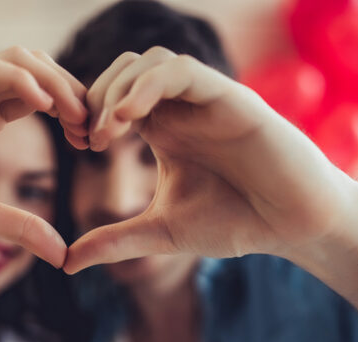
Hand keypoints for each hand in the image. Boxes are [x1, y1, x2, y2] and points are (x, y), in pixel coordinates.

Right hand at [0, 47, 87, 267]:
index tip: (90, 140)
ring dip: (54, 80)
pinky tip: (46, 106)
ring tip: (75, 115)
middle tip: (91, 126)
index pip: (39, 95)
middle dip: (71, 91)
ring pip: (18, 59)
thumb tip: (62, 255)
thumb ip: (22, 228)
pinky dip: (23, 80)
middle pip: (36, 69)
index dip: (70, 110)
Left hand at [64, 47, 356, 273]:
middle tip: (85, 138)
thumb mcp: (161, 233)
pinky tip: (128, 117)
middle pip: (122, 71)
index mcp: (163, 130)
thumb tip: (64, 264)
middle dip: (94, 96)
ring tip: (104, 133)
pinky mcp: (230, 97)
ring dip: (117, 89)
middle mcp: (181, 108)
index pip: (112, 97)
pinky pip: (181, 71)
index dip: (86, 111)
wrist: (293, 226)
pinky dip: (148, 86)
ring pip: (148, 62)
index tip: (76, 144)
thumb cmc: (235, 223)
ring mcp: (205, 99)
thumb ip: (115, 241)